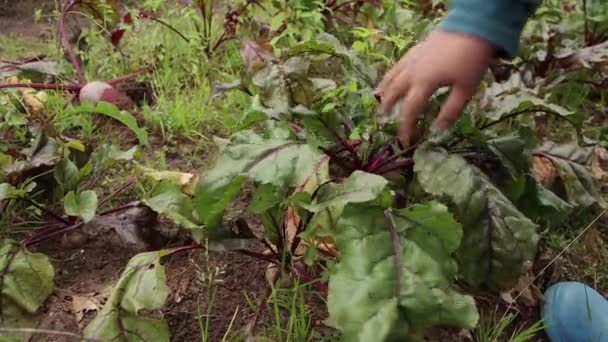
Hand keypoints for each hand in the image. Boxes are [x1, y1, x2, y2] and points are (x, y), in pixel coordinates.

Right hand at [376, 30, 494, 144]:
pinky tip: (392, 76)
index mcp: (424, 84)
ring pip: (392, 76)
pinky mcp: (417, 49)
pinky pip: (398, 65)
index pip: (409, 110)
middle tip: (384, 117)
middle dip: (388, 106)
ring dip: (384, 89)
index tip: (405, 141)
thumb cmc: (471, 60)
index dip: (405, 127)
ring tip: (378, 97)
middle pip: (394, 92)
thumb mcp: (466, 89)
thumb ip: (451, 111)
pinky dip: (391, 74)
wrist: (473, 26)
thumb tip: (438, 129)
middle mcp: (413, 72)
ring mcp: (413, 59)